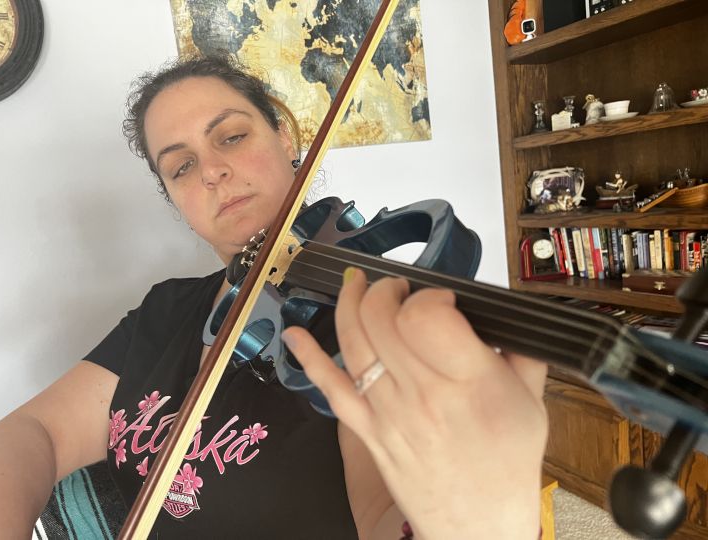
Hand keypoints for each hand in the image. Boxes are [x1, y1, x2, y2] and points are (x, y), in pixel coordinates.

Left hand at [282, 268, 547, 539]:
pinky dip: (310, 358)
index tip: (439, 299)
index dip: (428, 296)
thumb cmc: (505, 464)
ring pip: (353, 344)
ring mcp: (389, 413)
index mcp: (469, 382)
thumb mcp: (533, 402)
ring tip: (356, 286)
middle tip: (398, 289)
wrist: (479, 523)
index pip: (425, 317)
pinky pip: (331, 389)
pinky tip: (295, 335)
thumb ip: (521, 349)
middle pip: (381, 321)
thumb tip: (501, 312)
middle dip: (385, 290)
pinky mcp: (367, 431)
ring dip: (349, 305)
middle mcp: (423, 395)